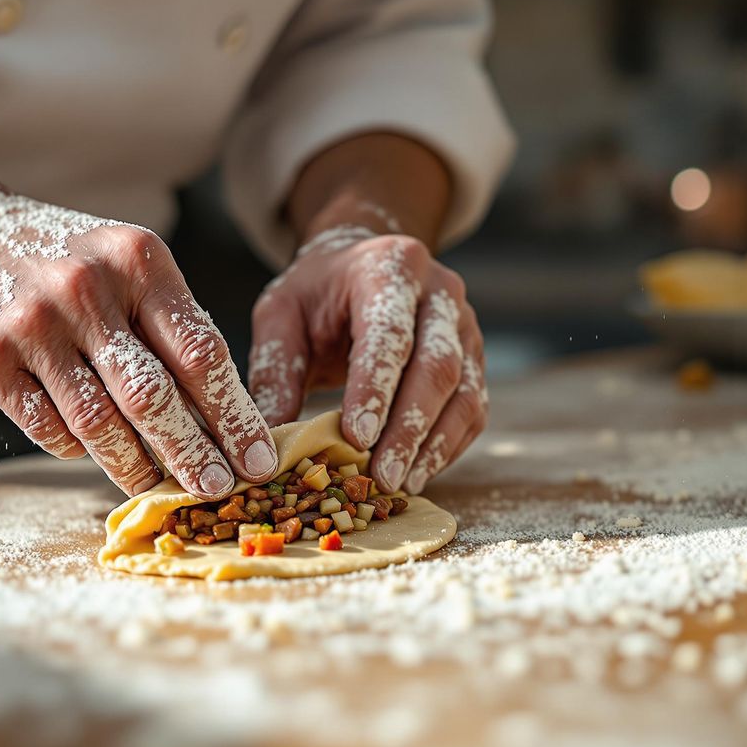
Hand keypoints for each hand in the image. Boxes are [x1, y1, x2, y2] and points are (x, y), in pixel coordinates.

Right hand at [0, 184, 277, 498]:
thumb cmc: (50, 256)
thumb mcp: (117, 262)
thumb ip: (165, 323)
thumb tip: (220, 410)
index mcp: (137, 261)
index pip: (202, 352)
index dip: (235, 415)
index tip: (258, 459)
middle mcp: (88, 287)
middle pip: (157, 396)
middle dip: (194, 454)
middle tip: (218, 490)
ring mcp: (34, 324)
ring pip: (101, 422)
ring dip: (135, 466)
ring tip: (158, 487)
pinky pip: (48, 426)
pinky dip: (76, 448)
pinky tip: (90, 452)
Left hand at [248, 227, 486, 494]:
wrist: (361, 262)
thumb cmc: (316, 293)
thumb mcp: (280, 316)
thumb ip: (274, 373)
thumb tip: (272, 445)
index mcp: (390, 268)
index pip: (389, 335)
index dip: (375, 389)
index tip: (355, 438)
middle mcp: (440, 293)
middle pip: (437, 367)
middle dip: (409, 429)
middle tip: (382, 477)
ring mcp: (465, 326)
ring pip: (464, 392)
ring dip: (434, 445)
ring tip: (400, 485)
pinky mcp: (474, 358)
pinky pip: (472, 409)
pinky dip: (448, 446)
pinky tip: (418, 472)